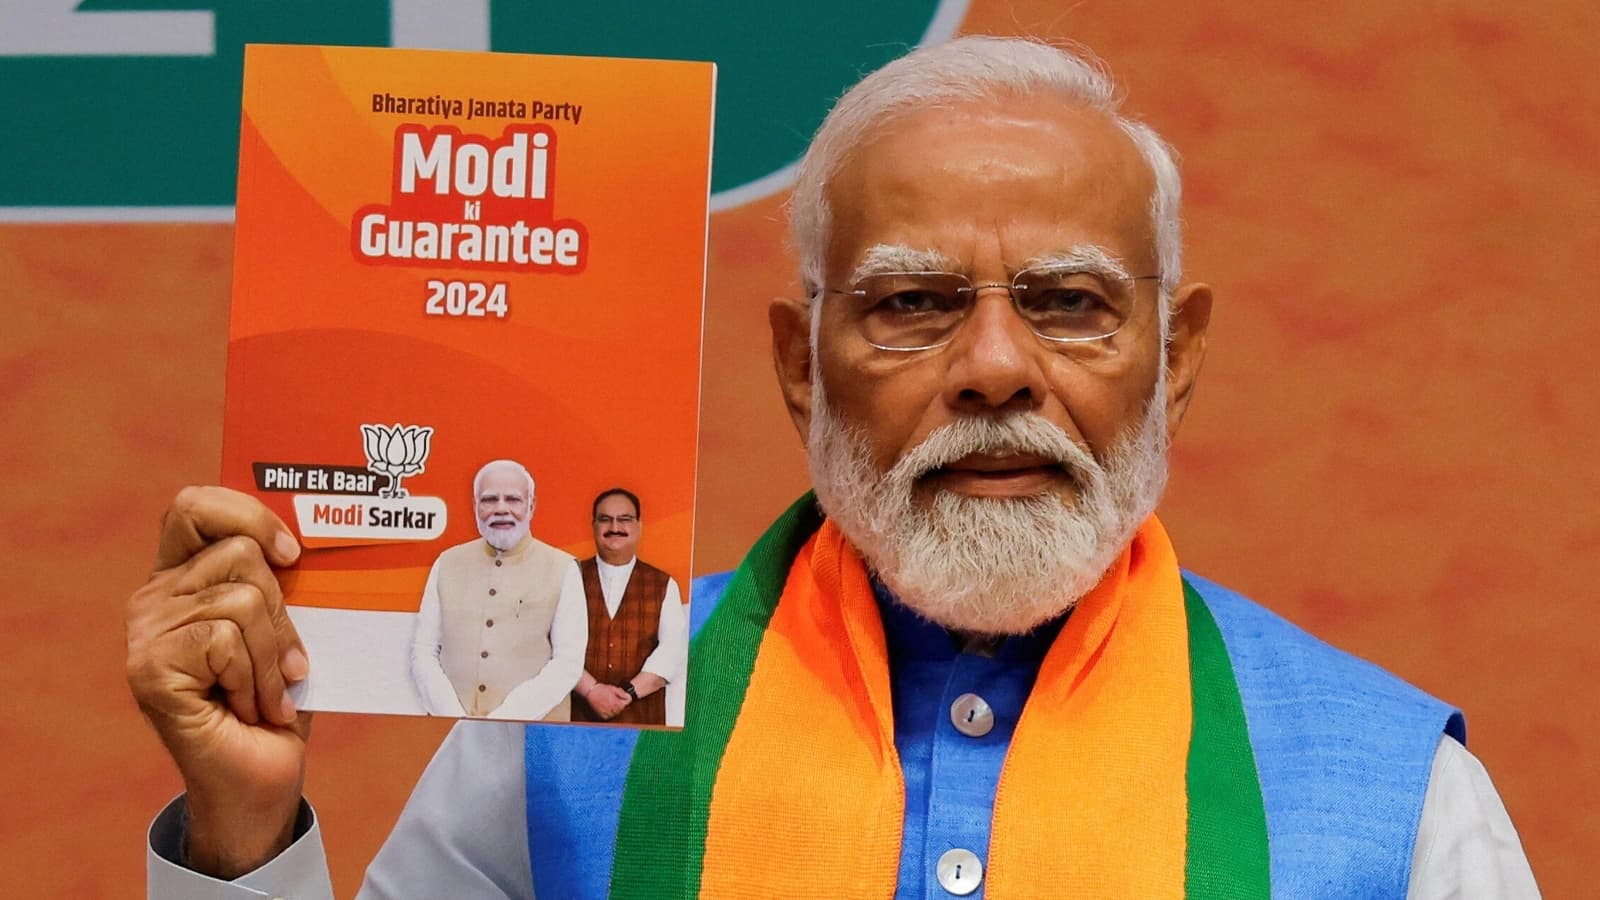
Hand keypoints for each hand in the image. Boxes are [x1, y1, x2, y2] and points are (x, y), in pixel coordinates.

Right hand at [126, 486, 311, 877]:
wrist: (263, 776)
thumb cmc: (279, 699)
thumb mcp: (288, 626)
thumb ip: (281, 580)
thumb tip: (307, 539)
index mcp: (184, 577)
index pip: (195, 506)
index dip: (247, 515)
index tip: (292, 554)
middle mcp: (153, 599)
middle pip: (239, 555)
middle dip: (282, 612)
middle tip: (284, 663)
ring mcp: (145, 634)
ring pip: (242, 600)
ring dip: (273, 657)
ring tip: (267, 694)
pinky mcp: (149, 669)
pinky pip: (225, 640)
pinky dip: (256, 679)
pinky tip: (249, 708)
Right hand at [585, 684, 631, 718]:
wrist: (591, 691)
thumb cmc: (602, 689)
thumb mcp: (614, 688)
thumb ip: (622, 693)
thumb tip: (628, 697)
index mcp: (616, 703)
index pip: (626, 704)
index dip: (624, 700)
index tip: (622, 697)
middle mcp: (612, 709)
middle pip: (621, 709)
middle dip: (619, 704)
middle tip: (613, 698)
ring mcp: (607, 713)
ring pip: (615, 713)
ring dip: (614, 709)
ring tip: (609, 702)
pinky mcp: (602, 716)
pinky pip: (609, 716)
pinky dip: (609, 713)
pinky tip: (606, 707)